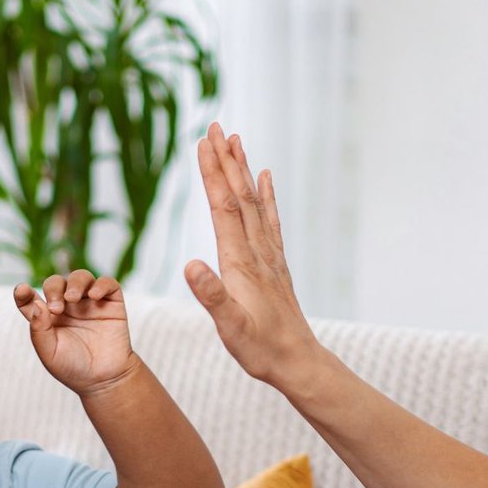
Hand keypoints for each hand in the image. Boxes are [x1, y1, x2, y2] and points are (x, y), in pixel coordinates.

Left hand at [13, 271, 138, 394]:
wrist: (105, 379)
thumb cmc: (74, 368)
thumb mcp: (49, 353)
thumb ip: (39, 330)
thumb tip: (37, 304)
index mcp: (47, 318)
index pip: (30, 299)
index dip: (23, 292)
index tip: (22, 291)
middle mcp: (67, 307)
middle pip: (56, 283)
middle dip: (53, 289)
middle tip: (57, 309)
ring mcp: (89, 303)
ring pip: (80, 277)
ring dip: (75, 283)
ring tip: (73, 298)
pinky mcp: (111, 303)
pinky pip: (107, 283)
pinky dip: (101, 284)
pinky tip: (94, 296)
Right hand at [186, 123, 324, 386]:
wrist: (297, 362)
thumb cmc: (260, 349)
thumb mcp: (230, 328)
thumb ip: (211, 296)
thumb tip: (190, 266)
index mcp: (240, 262)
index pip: (224, 208)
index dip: (213, 174)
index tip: (204, 143)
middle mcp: (256, 251)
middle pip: (239, 196)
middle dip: (226, 160)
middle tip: (216, 126)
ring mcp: (268, 255)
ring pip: (254, 202)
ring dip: (242, 170)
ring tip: (236, 140)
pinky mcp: (274, 264)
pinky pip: (269, 220)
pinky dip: (266, 194)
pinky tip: (264, 178)